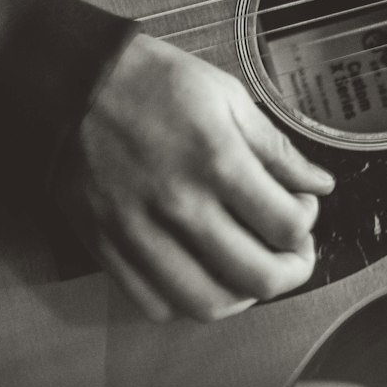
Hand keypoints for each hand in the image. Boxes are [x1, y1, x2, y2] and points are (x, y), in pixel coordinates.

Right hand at [51, 33, 334, 320]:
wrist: (68, 81)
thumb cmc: (148, 82)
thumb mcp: (224, 94)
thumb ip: (275, 147)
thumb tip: (318, 184)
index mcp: (216, 160)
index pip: (287, 226)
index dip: (306, 224)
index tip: (301, 210)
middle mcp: (179, 204)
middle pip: (258, 277)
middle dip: (292, 271)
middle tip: (292, 254)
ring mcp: (139, 233)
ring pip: (209, 303)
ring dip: (242, 295)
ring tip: (248, 270)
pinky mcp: (107, 247)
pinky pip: (156, 304)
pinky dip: (186, 302)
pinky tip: (200, 275)